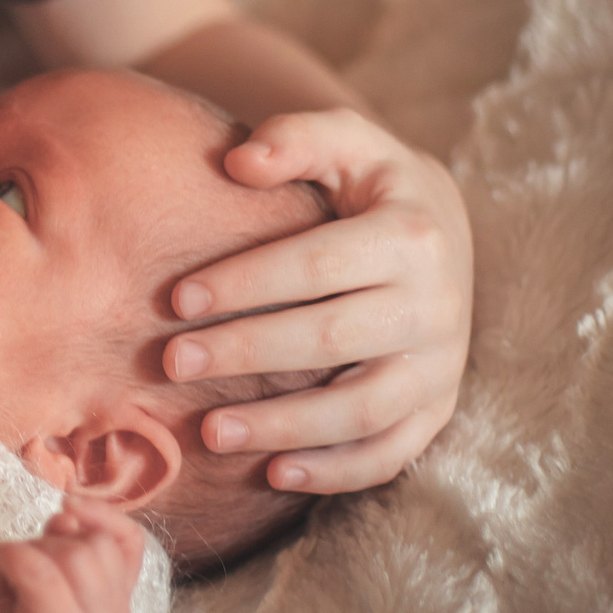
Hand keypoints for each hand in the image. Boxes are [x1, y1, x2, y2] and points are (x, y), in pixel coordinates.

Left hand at [0, 499, 144, 612]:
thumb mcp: (48, 568)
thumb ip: (67, 543)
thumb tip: (70, 513)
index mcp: (118, 602)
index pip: (131, 542)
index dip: (103, 515)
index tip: (67, 504)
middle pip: (97, 545)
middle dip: (56, 541)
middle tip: (28, 564)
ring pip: (74, 555)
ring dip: (35, 550)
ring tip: (17, 574)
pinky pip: (40, 570)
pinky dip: (12, 554)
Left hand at [163, 109, 473, 493]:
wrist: (442, 227)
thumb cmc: (370, 183)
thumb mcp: (345, 140)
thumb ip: (295, 138)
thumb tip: (237, 160)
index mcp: (412, 235)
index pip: (317, 265)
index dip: (245, 283)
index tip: (176, 299)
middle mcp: (436, 304)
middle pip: (332, 339)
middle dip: (246, 352)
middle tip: (170, 362)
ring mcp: (441, 364)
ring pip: (362, 410)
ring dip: (284, 428)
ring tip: (210, 433)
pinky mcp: (436, 407)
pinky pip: (390, 453)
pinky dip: (336, 472)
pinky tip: (274, 474)